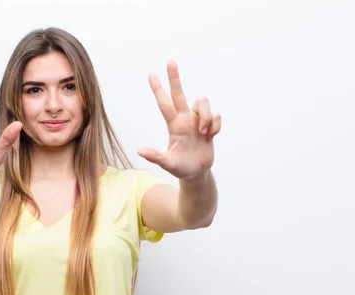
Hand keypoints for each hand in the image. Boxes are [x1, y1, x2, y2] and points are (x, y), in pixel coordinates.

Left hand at [138, 61, 220, 180]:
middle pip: (179, 93)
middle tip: (170, 61)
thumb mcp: (168, 163)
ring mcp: (197, 120)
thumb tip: (139, 151)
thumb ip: (156, 157)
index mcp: (174, 126)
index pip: (164, 104)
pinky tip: (210, 136)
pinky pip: (215, 115)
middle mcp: (185, 119)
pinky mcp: (210, 125)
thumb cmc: (181, 168)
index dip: (158, 89)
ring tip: (203, 134)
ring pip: (202, 102)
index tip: (151, 74)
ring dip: (205, 117)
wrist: (197, 173)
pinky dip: (214, 126)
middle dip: (174, 77)